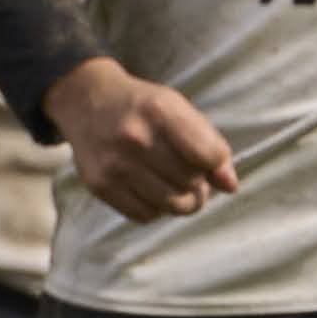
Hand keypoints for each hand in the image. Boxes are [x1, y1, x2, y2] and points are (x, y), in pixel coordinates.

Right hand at [45, 57, 236, 221]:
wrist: (86, 102)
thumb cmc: (142, 107)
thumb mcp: (179, 110)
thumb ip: (209, 144)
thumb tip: (230, 186)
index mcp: (160, 112)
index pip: (209, 156)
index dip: (216, 162)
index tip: (207, 159)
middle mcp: (135, 139)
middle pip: (191, 183)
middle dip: (198, 183)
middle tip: (189, 175)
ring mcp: (114, 164)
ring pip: (171, 204)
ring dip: (181, 201)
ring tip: (175, 187)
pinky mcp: (99, 185)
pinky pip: (144, 215)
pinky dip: (155, 209)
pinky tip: (151, 192)